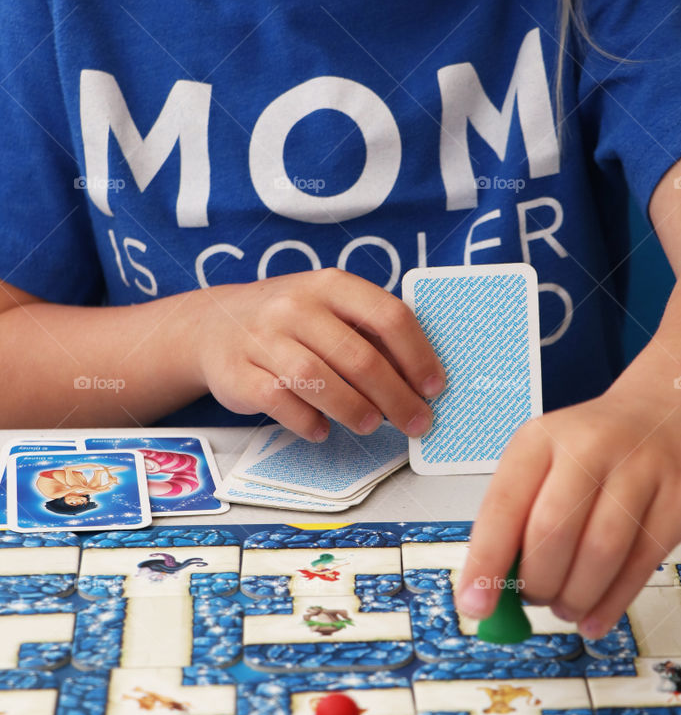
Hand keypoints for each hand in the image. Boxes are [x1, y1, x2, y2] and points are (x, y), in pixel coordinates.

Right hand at [192, 269, 444, 439]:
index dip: (418, 355)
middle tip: (415, 423)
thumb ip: (369, 336)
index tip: (434, 387)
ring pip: (318, 379)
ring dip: (354, 409)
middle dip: (395, 397)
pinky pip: (280, 402)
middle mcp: (295, 306)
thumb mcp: (328, 310)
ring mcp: (262, 338)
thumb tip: (420, 380)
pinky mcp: (237, 373)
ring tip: (370, 425)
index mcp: (330, 285)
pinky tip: (321, 430)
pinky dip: (307, 421)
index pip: (387, 315)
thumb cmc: (289, 322)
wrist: (212, 325)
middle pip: (358, 356)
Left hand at [455, 388, 680, 637]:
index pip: (503, 505)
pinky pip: (642, 563)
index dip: (486, 561)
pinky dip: (613, 602)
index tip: (474, 605)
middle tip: (535, 600)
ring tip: (566, 608)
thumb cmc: (595, 450)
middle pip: (552, 531)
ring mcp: (640, 469)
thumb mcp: (546, 463)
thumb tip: (490, 594)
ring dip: (576, 596)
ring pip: (600, 552)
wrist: (672, 411)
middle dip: (537, 583)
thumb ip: (519, 521)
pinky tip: (596, 617)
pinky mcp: (680, 497)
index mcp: (540, 440)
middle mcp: (588, 447)